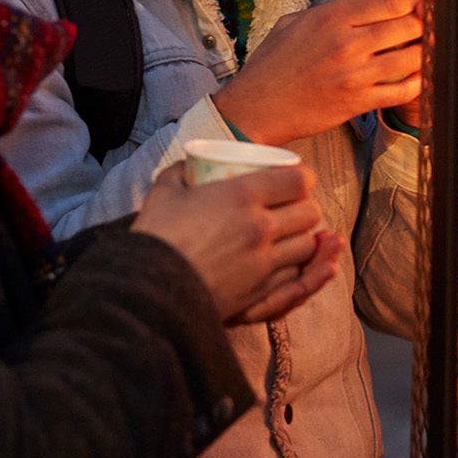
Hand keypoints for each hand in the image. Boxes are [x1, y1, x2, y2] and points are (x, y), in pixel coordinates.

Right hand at [133, 164, 339, 324]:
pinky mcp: (259, 292)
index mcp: (242, 195)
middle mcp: (261, 227)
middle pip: (310, 213)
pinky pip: (296, 279)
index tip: (297, 180)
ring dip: (305, 239)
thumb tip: (187, 165)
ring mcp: (263, 262)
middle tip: (293, 209)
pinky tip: (293, 264)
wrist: (147, 290)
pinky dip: (299, 269)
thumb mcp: (164, 192)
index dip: (304, 178)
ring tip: (292, 236)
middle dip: (307, 208)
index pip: (298, 180)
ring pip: (307, 247)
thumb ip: (179, 173)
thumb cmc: (155, 237)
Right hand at [214, 0, 423, 146]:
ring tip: (426, 49)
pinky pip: (403, 91)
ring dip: (425, 52)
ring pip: (413, 57)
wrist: (256, 107)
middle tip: (428, 25)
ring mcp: (355, 75)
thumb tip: (356, 0)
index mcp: (332, 17)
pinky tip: (418, 77)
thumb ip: (327, 10)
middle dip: (425, 23)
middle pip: (409, 25)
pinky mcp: (359, 103)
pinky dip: (417, 83)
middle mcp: (347, 43)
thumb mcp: (293, 22)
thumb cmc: (271, 64)